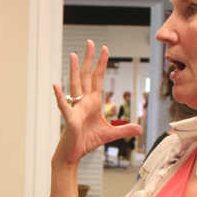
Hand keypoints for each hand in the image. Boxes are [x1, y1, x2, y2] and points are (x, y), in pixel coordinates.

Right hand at [50, 40, 142, 168]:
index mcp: (93, 102)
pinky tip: (56, 85)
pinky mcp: (69, 119)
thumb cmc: (87, 141)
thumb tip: (140, 129)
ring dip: (73, 70)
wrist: (74, 153)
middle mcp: (83, 101)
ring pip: (75, 85)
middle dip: (89, 59)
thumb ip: (124, 129)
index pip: (98, 78)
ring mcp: (75, 108)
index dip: (101, 64)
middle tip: (90, 42)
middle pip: (86, 75)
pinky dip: (60, 96)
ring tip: (73, 54)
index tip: (104, 49)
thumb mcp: (110, 134)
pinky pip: (64, 105)